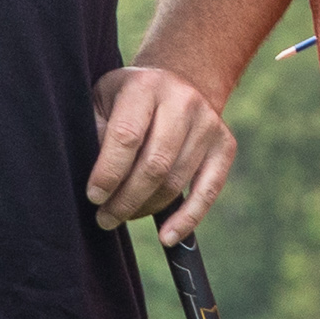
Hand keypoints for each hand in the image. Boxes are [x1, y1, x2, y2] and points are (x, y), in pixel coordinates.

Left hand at [88, 64, 237, 239]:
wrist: (179, 81)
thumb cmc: (128, 99)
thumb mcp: (103, 100)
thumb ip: (95, 131)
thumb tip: (97, 177)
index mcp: (145, 86)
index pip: (127, 136)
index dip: (109, 173)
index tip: (94, 197)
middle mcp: (182, 100)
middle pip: (155, 164)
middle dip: (126, 199)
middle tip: (105, 218)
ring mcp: (208, 123)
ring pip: (176, 181)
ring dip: (147, 208)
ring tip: (123, 216)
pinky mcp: (225, 144)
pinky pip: (208, 190)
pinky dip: (188, 219)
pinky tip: (167, 237)